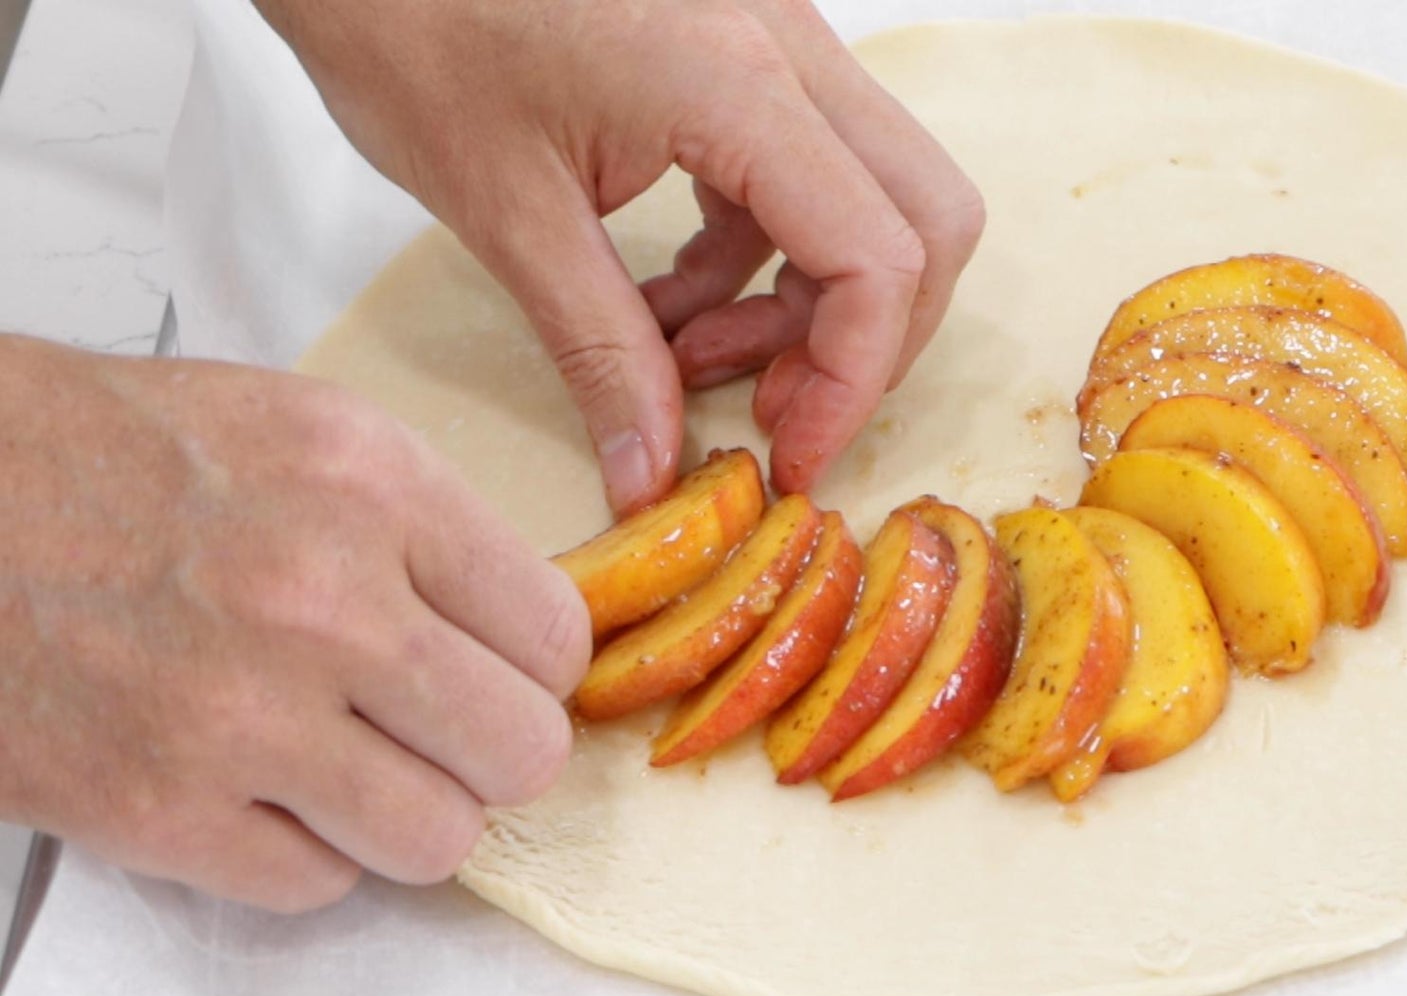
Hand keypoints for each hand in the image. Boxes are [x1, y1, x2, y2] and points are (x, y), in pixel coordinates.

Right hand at [0, 336, 590, 911]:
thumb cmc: (116, 455)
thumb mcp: (313, 436)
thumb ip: (430, 531)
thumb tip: (524, 632)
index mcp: (377, 492)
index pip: (554, 637)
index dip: (534, 670)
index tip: (500, 673)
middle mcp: (325, 603)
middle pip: (522, 752)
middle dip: (491, 752)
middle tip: (439, 732)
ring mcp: (242, 714)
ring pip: (438, 837)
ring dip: (406, 813)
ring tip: (351, 764)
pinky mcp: (157, 808)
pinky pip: (318, 883)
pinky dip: (301, 849)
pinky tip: (258, 785)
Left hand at [256, 0, 984, 511]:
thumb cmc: (412, 27)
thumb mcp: (507, 215)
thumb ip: (599, 351)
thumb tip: (651, 471)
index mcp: (735, 85)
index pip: (878, 254)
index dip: (854, 379)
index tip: (793, 455)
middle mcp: (786, 49)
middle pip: (924, 220)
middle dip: (867, 340)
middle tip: (775, 413)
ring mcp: (775, 43)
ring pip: (876, 199)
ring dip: (809, 305)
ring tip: (689, 358)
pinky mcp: (744, 54)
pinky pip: (809, 176)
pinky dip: (765, 259)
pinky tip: (671, 303)